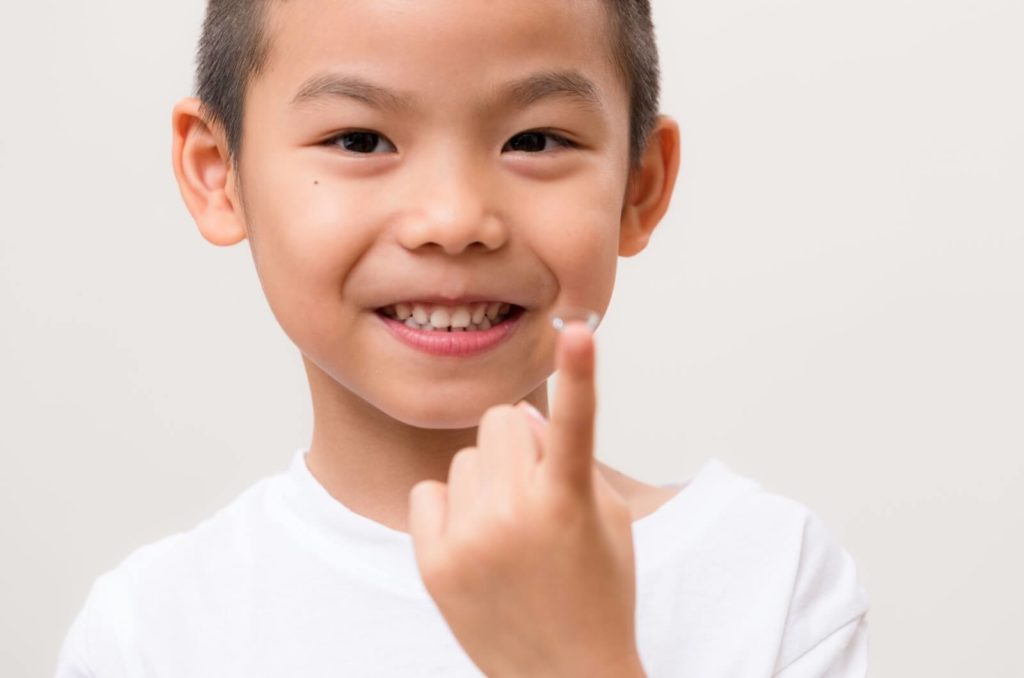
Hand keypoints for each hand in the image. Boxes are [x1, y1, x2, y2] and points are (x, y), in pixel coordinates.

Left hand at [408, 322, 644, 677]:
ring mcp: (468, 540)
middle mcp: (515, 515)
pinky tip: (474, 544)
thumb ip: (568, 457)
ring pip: (465, 458)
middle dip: (518, 445)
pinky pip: (429, 493)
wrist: (565, 675)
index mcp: (568, 502)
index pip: (574, 422)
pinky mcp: (433, 563)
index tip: (580, 328)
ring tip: (508, 531)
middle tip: (535, 492)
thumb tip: (517, 419)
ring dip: (487, 479)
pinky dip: (451, 508)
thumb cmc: (597, 590)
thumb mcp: (607, 518)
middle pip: (501, 421)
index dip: (581, 372)